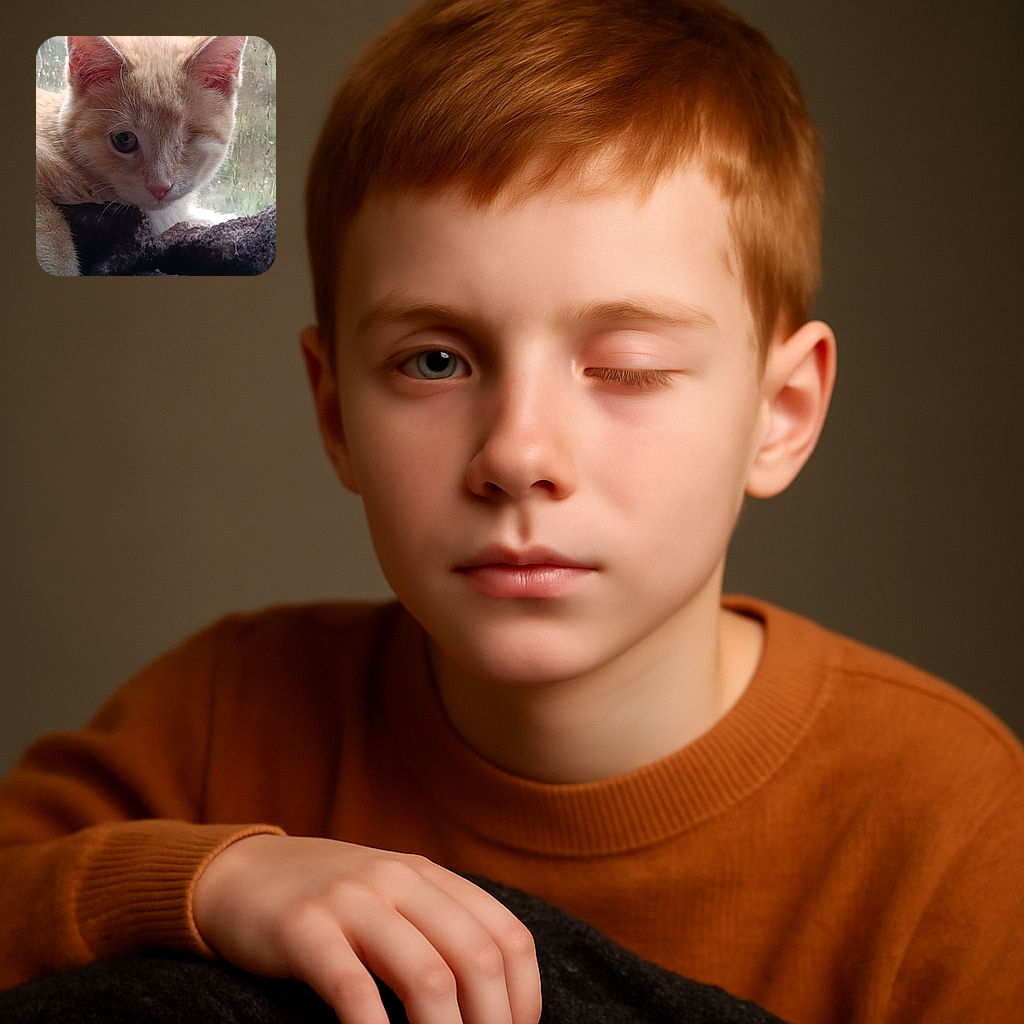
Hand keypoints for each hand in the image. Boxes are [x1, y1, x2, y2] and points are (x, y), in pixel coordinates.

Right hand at [192, 835, 541, 1023]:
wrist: (241, 871)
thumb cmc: (329, 901)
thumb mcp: (392, 896)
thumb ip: (439, 928)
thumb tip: (494, 1002)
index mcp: (429, 876)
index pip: (506, 936)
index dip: (524, 998)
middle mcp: (399, 880)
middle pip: (476, 958)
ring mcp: (352, 901)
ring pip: (427, 975)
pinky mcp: (304, 928)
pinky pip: (353, 989)